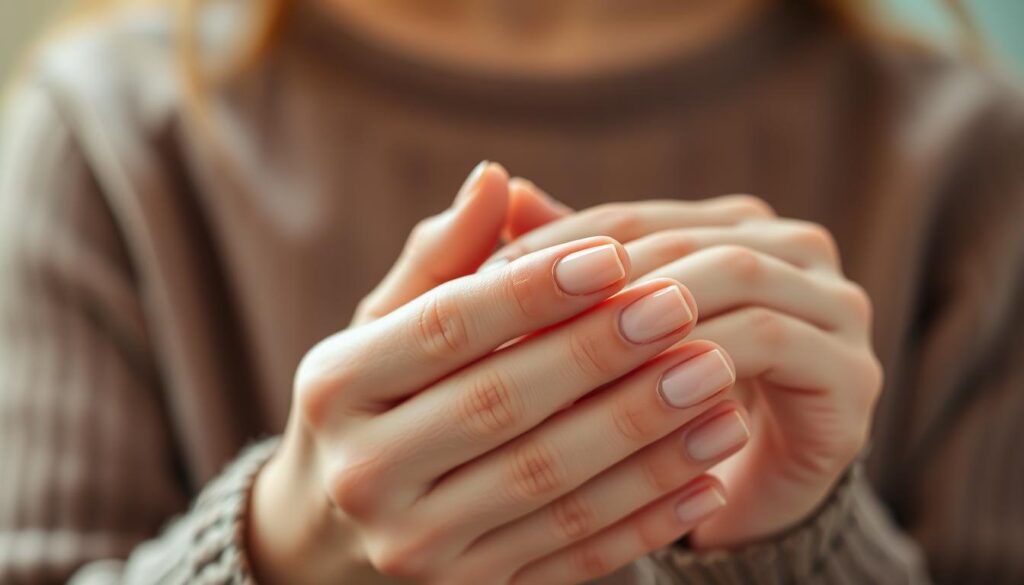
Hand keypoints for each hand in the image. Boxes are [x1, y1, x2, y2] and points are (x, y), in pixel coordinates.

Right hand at [246, 164, 748, 584]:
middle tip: (685, 307)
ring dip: (645, 435)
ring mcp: (415, 548)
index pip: (446, 327)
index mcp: (336, 386)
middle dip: (602, 355)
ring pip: (550, 486)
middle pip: (502, 405)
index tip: (614, 254)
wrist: (323, 546)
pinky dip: (644, 519)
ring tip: (720, 382)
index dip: (533, 289)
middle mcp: (364, 471)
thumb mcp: (378, 338)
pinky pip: (569, 555)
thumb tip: (496, 177)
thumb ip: (439, 265)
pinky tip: (706, 476)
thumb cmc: (366, 412)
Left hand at [494, 185, 882, 548]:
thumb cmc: (660, 407)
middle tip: (521, 315)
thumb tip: (501, 187)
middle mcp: (794, 249)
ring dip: (651, 309)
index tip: (483, 278)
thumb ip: (566, 264)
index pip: (632, 220)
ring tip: (576, 346)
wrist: (737, 499)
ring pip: (732, 278)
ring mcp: (835, 306)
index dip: (557, 244)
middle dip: (602, 277)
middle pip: (683, 242)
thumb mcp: (608, 334)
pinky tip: (646, 386)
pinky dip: (704, 355)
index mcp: (734, 226)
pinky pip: (771, 341)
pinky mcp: (851, 373)